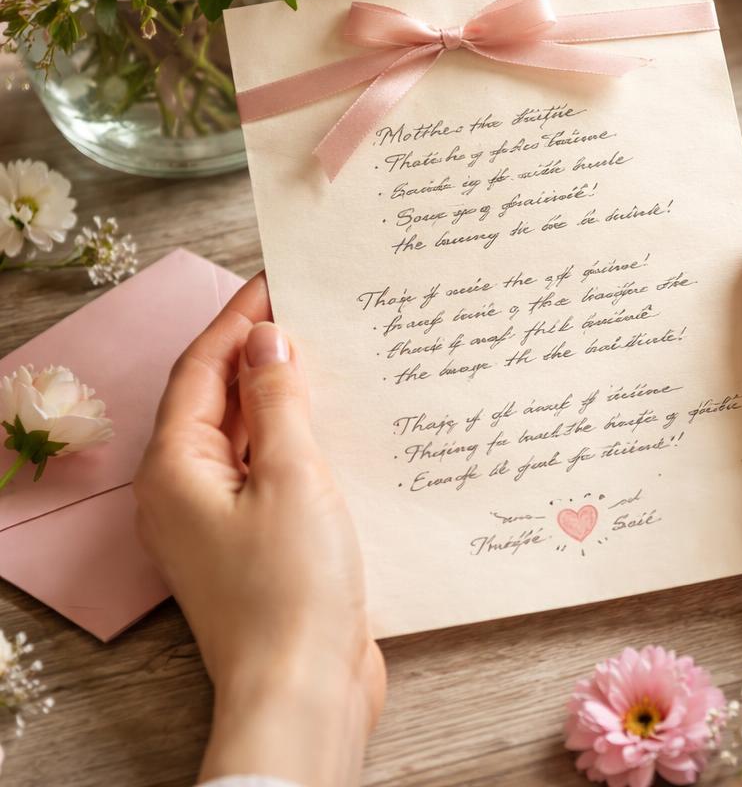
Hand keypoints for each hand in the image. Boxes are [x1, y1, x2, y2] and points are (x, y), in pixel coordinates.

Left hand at [134, 274, 384, 786]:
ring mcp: (221, 517)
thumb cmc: (291, 586)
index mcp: (177, 467)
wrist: (306, 689)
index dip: (238, 318)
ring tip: (330, 353)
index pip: (202, 368)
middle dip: (261, 351)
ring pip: (249, 433)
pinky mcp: (257, 538)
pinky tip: (338, 421)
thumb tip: (266, 339)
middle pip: (219, 397)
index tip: (278, 278)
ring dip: (283, 394)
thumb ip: (276, 401)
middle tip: (310, 309)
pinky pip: (271, 467)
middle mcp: (187, 489)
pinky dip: (298, 436)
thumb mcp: (290, 475)